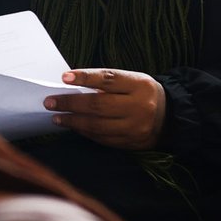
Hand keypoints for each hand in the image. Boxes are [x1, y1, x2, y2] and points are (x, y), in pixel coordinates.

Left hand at [44, 68, 166, 150]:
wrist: (170, 116)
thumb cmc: (142, 93)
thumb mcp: (132, 81)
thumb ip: (108, 83)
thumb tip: (73, 86)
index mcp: (139, 85)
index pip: (108, 79)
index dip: (85, 78)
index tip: (64, 77)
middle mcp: (138, 106)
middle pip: (98, 105)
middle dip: (70, 103)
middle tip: (50, 102)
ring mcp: (135, 127)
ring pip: (97, 125)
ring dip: (73, 121)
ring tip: (57, 117)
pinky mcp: (131, 142)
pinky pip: (102, 138)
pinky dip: (85, 132)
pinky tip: (74, 127)